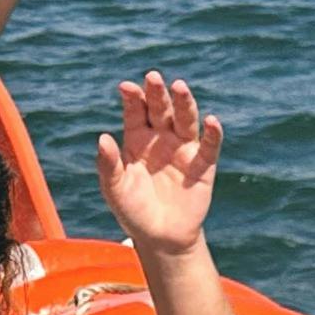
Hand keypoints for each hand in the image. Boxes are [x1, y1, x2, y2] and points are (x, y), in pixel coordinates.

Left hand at [95, 72, 221, 255]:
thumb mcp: (115, 189)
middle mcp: (161, 139)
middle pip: (161, 110)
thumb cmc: (132, 210)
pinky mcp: (203, 165)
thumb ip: (109, 165)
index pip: (135, 112)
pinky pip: (210, 146)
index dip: (132, 99)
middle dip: (157, 93)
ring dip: (184, 103)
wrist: (160, 237)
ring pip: (185, 120)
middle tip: (153, 77)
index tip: (126, 87)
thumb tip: (102, 138)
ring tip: (179, 86)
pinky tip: (211, 120)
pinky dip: (213, 133)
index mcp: (137, 140)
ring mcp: (183, 149)